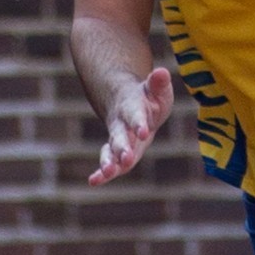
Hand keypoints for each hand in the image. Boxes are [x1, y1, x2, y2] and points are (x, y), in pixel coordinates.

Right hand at [88, 67, 173, 185]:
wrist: (125, 102)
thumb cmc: (147, 97)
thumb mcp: (155, 88)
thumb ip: (158, 82)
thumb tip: (162, 73)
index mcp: (133, 108)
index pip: (135, 115)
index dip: (138, 122)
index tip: (143, 131)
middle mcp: (121, 125)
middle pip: (121, 136)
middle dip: (122, 147)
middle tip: (126, 158)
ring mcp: (116, 138)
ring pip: (111, 151)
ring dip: (109, 162)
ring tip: (107, 173)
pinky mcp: (114, 151)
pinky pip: (107, 161)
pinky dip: (100, 173)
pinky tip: (92, 182)